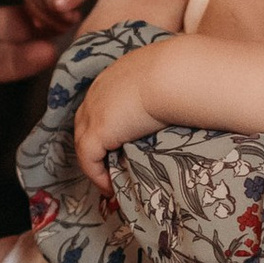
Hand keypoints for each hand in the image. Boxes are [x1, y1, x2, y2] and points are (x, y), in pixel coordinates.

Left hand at [73, 44, 171, 189]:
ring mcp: (93, 112)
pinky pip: (88, 160)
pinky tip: (110, 187)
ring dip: (95, 164)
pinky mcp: (97, 131)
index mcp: (114, 77)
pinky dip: (97, 175)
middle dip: (94, 145)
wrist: (174, 77)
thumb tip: (179, 100)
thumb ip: (162, 90)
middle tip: (108, 164)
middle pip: (84, 123)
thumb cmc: (179, 75)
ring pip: (83, 143)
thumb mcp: (167, 78)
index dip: (107, 124)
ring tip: (110, 181)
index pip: (100, 103)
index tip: (118, 142)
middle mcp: (97, 93)